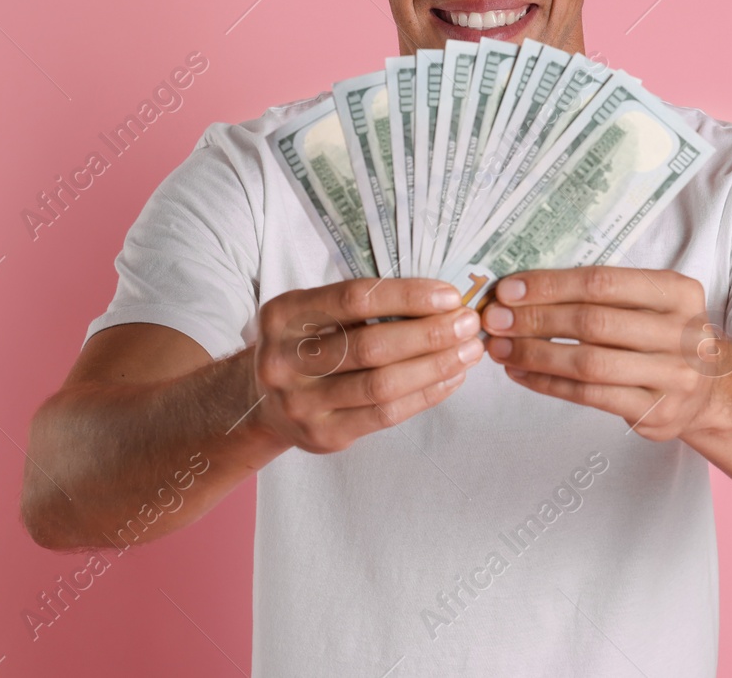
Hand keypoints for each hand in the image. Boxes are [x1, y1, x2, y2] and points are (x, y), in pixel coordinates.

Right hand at [251, 278, 483, 453]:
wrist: (262, 401)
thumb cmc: (306, 345)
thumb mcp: (314, 313)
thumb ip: (362, 305)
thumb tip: (440, 300)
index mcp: (284, 315)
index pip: (353, 298)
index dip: (406, 296)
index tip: (449, 295)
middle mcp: (285, 359)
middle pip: (370, 345)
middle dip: (429, 333)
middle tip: (469, 324)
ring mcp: (301, 403)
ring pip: (382, 385)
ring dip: (435, 366)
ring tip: (469, 351)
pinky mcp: (323, 436)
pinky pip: (385, 415)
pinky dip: (426, 395)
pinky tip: (451, 378)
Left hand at [480, 267, 731, 441]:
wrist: (712, 388)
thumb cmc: (664, 335)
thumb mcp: (651, 301)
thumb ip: (601, 292)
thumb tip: (522, 289)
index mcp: (679, 293)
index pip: (603, 282)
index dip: (551, 285)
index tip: (509, 289)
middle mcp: (683, 333)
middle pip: (593, 322)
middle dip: (535, 319)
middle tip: (495, 319)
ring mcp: (674, 377)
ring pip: (589, 363)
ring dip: (535, 355)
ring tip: (500, 349)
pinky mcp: (657, 413)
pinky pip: (590, 397)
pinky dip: (548, 384)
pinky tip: (522, 374)